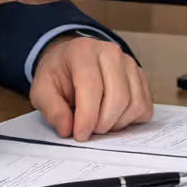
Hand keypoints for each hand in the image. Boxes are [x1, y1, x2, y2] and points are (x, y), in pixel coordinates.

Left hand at [30, 34, 152, 141]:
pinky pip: (144, 107)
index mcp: (83, 51)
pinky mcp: (141, 77)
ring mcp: (130, 64)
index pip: (91, 87)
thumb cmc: (59, 74)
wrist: (72, 61)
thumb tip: (67, 129)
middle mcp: (111, 52)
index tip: (80, 135)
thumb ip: (52, 109)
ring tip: (99, 123)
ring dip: (117, 123)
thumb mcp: (42, 89)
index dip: (87, 117)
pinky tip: (113, 118)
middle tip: (89, 131)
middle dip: (103, 123)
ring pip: (134, 104)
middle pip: (118, 97)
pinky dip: (130, 120)